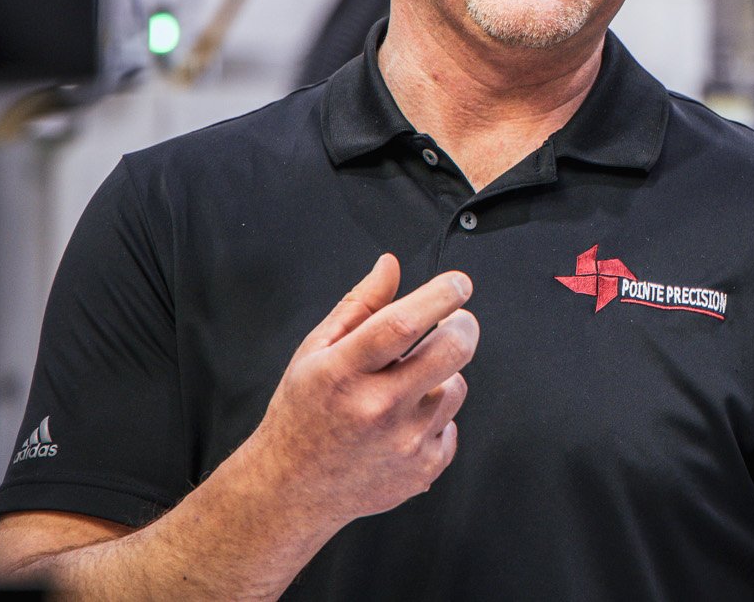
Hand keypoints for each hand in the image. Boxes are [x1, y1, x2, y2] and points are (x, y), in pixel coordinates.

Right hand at [244, 254, 477, 527]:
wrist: (291, 488)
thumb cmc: (302, 415)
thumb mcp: (315, 352)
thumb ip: (359, 305)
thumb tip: (390, 265)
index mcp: (343, 372)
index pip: (403, 323)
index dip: (440, 296)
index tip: (457, 284)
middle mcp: (376, 408)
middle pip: (451, 351)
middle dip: (463, 326)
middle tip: (454, 321)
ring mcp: (403, 442)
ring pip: (457, 386)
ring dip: (442, 376)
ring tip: (406, 385)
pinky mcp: (422, 469)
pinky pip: (453, 424)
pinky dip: (436, 417)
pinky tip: (404, 422)